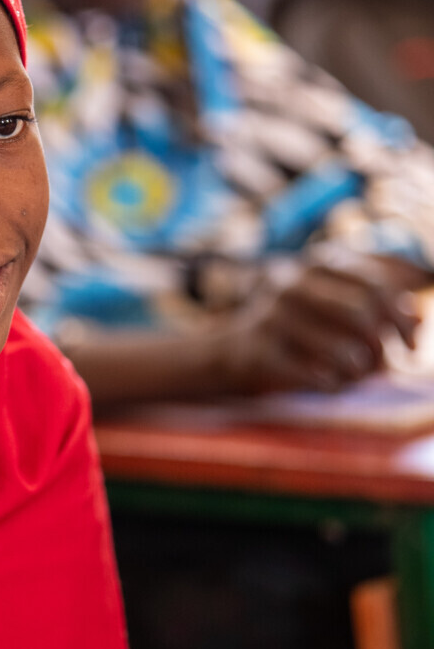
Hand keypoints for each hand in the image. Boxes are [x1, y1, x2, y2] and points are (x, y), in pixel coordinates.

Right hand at [216, 257, 421, 396]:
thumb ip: (377, 303)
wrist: (232, 351)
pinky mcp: (261, 354)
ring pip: (343, 351)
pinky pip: (317, 377)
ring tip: (357, 375)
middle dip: (384, 345)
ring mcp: (273, 318)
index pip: (375, 285)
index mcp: (316, 263)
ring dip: (361, 370)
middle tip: (386, 365)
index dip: (402, 317)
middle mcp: (292, 284)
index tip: (412, 343)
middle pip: (361, 315)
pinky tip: (332, 384)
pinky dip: (334, 385)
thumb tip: (418, 319)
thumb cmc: (299, 327)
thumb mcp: (334, 301)